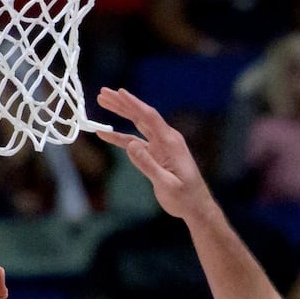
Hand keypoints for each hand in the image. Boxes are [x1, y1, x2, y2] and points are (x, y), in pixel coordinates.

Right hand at [95, 87, 214, 221]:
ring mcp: (160, 146)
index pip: (149, 117)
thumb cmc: (185, 197)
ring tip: (103, 102)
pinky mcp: (155, 154)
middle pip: (141, 115)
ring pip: (137, 124)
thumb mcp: (166, 184)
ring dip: (120, 113)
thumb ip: (148, 165)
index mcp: (170, 142)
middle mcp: (165, 139)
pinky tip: (105, 134)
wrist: (195, 206)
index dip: (133, 103)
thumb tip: (130, 145)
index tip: (119, 91)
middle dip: (122, 103)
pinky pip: (134, 142)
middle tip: (104, 92)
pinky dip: (120, 138)